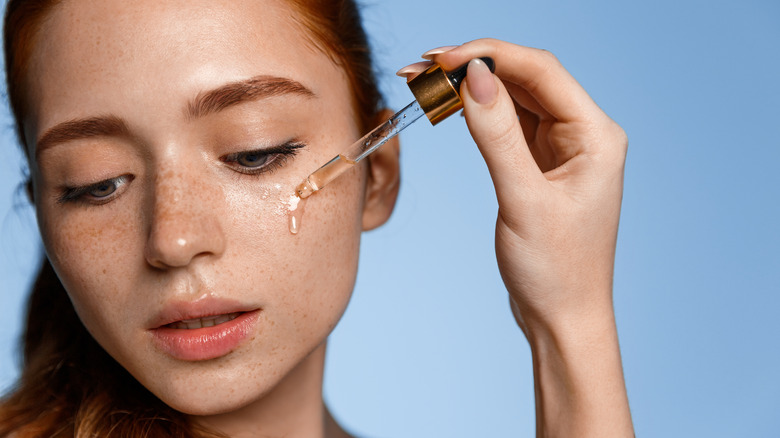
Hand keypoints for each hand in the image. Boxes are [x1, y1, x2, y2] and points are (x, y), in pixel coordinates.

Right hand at [399, 39, 632, 436]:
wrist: (562, 317)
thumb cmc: (556, 269)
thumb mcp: (523, 199)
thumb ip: (497, 135)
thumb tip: (473, 76)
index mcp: (596, 135)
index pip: (540, 71)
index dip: (489, 55)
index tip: (441, 59)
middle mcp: (583, 133)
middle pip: (525, 78)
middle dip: (474, 67)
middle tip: (422, 67)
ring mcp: (562, 148)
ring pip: (513, 98)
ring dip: (472, 87)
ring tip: (426, 81)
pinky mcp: (540, 164)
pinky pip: (507, 124)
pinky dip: (477, 113)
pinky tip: (450, 105)